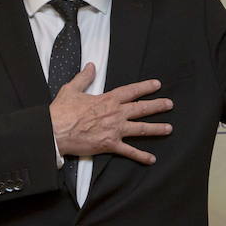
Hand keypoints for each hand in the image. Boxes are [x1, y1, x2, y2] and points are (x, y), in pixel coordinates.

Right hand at [49, 63, 172, 164]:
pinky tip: (151, 159)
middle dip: (157, 106)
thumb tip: (90, 66)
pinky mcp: (110, 144)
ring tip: (169, 128)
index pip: (131, 91)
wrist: (55, 130)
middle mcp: (115, 113)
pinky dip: (141, 156)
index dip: (145, 87)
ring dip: (156, 128)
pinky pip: (129, 151)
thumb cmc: (62, 111)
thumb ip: (84, 77)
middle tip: (170, 104)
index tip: (157, 85)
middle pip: (141, 108)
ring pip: (141, 128)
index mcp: (108, 99)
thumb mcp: (72, 89)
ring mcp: (115, 129)